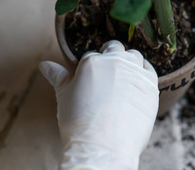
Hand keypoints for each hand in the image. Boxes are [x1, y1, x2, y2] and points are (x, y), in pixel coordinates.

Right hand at [39, 41, 158, 169]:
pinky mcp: (151, 84)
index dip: (92, 67)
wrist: (103, 146)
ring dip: (129, 62)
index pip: (92, 55)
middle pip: (115, 49)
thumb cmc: (79, 123)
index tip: (93, 79)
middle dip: (111, 56)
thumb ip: (58, 76)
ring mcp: (135, 71)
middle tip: (108, 74)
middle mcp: (116, 61)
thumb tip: (43, 65)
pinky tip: (137, 84)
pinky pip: (149, 70)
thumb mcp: (64, 96)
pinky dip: (144, 73)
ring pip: (134, 56)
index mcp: (92, 62)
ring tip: (123, 78)